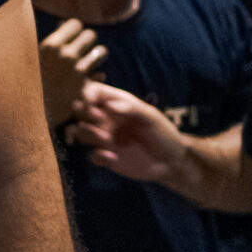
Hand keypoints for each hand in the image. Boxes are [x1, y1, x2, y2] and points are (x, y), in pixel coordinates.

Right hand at [38, 18, 106, 129]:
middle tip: (81, 49)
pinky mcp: (86, 89)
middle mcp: (66, 56)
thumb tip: (63, 25)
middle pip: (90, 35)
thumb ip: (50, 42)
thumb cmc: (27, 83)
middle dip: (86, 41)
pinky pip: (101, 75)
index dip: (74, 30)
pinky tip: (87, 79)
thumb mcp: (34, 59)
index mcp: (50, 46)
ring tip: (89, 61)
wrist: (28, 114)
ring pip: (101, 52)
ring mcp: (78, 73)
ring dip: (96, 56)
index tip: (71, 37)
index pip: (75, 24)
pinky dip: (96, 76)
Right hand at [69, 80, 190, 187]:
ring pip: (80, 131)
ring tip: (107, 140)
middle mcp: (107, 119)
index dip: (86, 93)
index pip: (94, 91)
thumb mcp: (151, 117)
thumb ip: (131, 109)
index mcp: (117, 104)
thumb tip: (110, 105)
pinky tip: (113, 157)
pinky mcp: (108, 157)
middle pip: (80, 109)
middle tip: (100, 120)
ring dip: (87, 134)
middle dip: (83, 113)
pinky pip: (92, 156)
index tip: (89, 101)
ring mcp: (105, 138)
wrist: (172, 161)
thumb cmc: (164, 133)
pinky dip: (98, 156)